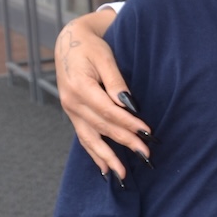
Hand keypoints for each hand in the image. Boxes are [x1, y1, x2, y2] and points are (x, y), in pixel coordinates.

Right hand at [54, 11, 148, 179]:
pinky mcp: (73, 114)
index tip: (147, 132)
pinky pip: (83, 137)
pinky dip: (94, 154)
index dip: (128, 123)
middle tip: (146, 154)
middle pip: (102, 127)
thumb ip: (116, 81)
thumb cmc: (90, 46)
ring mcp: (70, 110)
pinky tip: (104, 169)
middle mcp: (72, 102)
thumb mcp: (105, 57)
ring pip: (90, 138)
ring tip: (123, 175)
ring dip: (108, 157)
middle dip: (125, 142)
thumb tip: (128, 104)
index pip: (108, 111)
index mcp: (80, 86)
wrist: (69, 42)